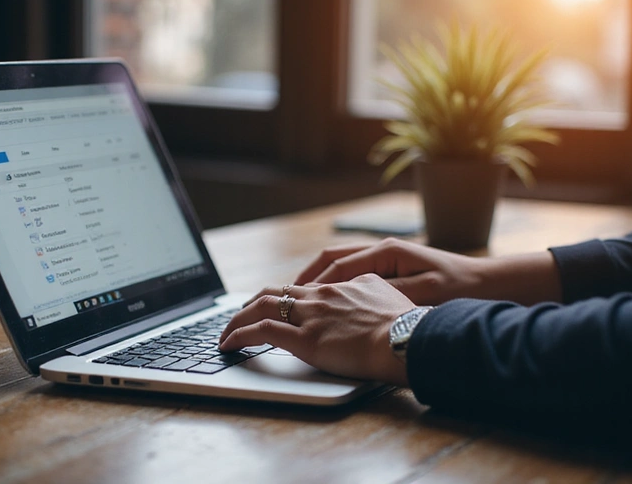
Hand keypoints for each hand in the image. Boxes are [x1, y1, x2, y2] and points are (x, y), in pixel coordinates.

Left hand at [219, 274, 414, 384]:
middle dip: (250, 305)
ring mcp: (310, 317)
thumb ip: (366, 290)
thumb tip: (362, 291)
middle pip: (272, 293)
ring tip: (225, 334)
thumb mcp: (384, 293)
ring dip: (237, 320)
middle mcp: (319, 297)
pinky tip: (229, 345)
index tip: (271, 308)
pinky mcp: (305, 340)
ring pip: (260, 308)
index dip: (280, 298)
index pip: (298, 289)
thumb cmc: (403, 322)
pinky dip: (240, 336)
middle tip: (239, 317)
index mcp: (338, 287)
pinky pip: (262, 332)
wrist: (406, 338)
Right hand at [295, 238, 481, 305]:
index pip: (339, 265)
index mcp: (388, 251)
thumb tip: (351, 297)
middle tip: (286, 296)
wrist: (487, 283)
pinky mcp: (392, 268)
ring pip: (341, 262)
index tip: (294, 299)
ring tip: (300, 297)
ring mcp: (387, 256)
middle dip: (308, 276)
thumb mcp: (422, 294)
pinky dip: (336, 282)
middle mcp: (383, 249)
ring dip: (320, 278)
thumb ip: (386, 293)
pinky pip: (355, 271)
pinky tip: (329, 299)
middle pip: (333, 258)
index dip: (314, 283)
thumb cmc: (459, 289)